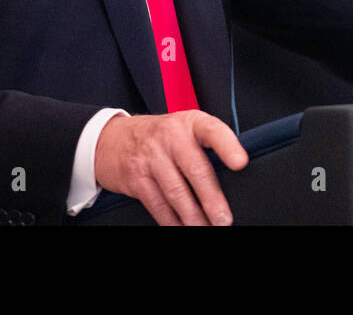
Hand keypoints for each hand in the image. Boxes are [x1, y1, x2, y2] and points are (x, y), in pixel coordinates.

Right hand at [94, 111, 248, 225]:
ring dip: (194, 218)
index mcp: (190, 123)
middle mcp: (170, 136)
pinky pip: (158, 205)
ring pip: (176, 192)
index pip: (212, 131)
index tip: (240, 163)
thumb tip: (234, 182)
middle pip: (195, 169)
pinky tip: (183, 229)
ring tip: (206, 229)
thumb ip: (206, 147)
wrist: (112, 139)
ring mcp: (150, 157)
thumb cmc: (160, 138)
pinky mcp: (136, 178)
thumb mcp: (184, 130)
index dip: (227, 146)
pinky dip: (172, 222)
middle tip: (224, 220)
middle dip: (212, 199)